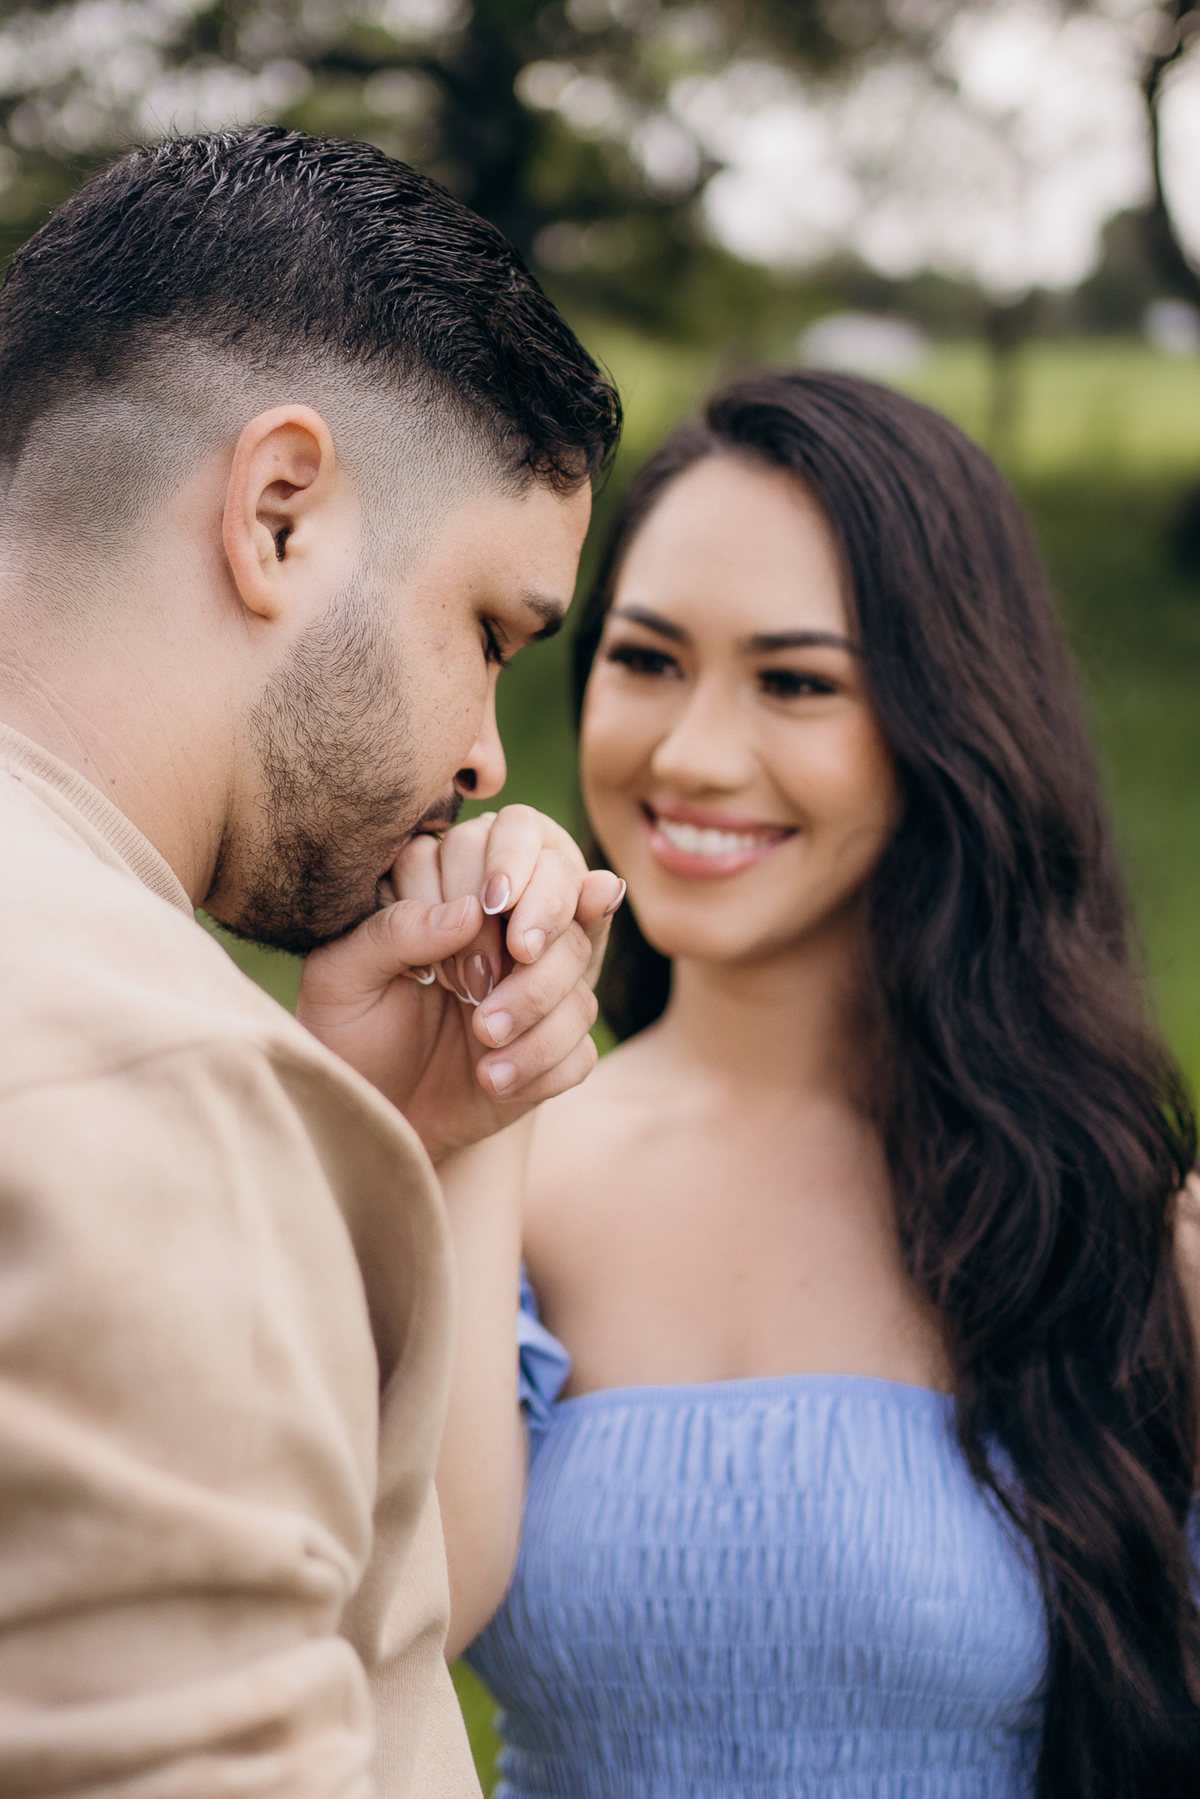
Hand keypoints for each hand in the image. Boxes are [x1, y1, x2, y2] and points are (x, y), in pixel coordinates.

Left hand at [296, 806, 623, 1162]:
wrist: (373, 1114)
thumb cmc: (347, 1032)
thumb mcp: (342, 978)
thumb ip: (394, 931)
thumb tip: (472, 912)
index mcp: (452, 883)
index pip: (515, 831)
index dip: (512, 862)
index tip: (492, 907)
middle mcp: (507, 921)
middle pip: (564, 883)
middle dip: (544, 920)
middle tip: (501, 969)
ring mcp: (540, 977)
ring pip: (580, 957)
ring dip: (537, 999)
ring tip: (482, 1039)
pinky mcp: (558, 1038)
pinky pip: (581, 1039)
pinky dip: (544, 1060)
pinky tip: (494, 1079)